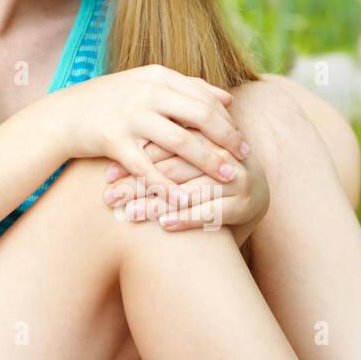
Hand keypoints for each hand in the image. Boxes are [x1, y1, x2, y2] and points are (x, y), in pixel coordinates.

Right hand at [49, 64, 251, 203]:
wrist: (63, 116)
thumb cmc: (109, 102)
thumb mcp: (146, 85)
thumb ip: (186, 88)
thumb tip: (228, 98)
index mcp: (156, 76)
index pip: (204, 97)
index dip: (228, 120)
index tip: (243, 141)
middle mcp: (145, 92)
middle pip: (200, 116)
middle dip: (227, 139)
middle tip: (245, 159)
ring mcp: (129, 115)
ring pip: (180, 141)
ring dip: (208, 162)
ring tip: (230, 178)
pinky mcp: (113, 140)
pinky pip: (147, 168)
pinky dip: (168, 186)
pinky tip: (185, 201)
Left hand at [102, 139, 268, 243]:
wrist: (253, 194)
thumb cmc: (206, 171)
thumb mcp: (188, 152)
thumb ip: (162, 143)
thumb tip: (107, 150)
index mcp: (207, 134)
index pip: (164, 144)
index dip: (134, 158)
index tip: (107, 173)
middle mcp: (223, 154)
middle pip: (173, 168)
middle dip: (137, 183)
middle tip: (108, 196)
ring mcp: (237, 179)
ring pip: (188, 192)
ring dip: (155, 205)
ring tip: (127, 213)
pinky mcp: (245, 205)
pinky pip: (211, 213)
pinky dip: (186, 219)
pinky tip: (163, 225)